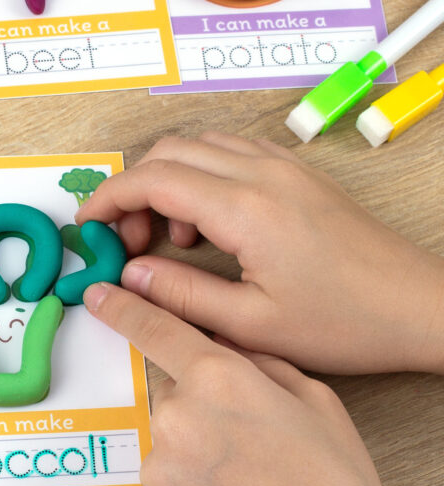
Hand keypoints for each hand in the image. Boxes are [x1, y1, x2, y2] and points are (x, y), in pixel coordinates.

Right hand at [77, 132, 443, 374]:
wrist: (417, 307)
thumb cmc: (345, 321)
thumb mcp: (249, 324)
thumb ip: (178, 296)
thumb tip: (128, 277)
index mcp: (246, 209)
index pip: (153, 180)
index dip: (110, 199)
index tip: (89, 226)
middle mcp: (263, 174)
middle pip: (169, 153)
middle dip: (134, 191)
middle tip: (130, 243)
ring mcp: (283, 168)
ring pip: (198, 147)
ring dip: (168, 182)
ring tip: (171, 240)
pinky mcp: (296, 175)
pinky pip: (230, 154)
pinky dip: (200, 177)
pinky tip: (209, 225)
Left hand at [84, 283, 415, 485]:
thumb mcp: (316, 402)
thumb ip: (260, 364)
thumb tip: (226, 349)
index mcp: (217, 379)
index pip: (155, 330)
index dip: (123, 308)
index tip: (98, 296)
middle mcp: (175, 419)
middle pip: (171, 395)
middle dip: (199, 407)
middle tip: (245, 441)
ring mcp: (156, 471)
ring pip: (168, 444)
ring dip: (194, 453)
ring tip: (245, 483)